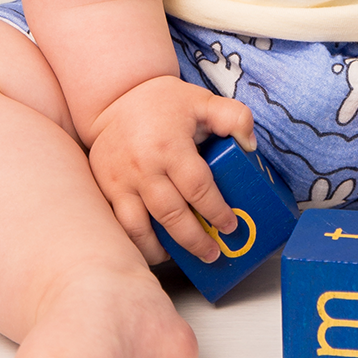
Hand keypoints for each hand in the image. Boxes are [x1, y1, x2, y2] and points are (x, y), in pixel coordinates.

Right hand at [88, 75, 256, 264]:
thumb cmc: (165, 103)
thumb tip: (251, 146)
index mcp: (170, 145)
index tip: (230, 225)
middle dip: (195, 240)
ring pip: (141, 228)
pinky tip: (155, 249)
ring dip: (163, 250)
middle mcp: (144, 167)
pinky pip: (121, 226)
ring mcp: (121, 181)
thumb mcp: (204, 100)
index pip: (198, 188)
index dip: (216, 211)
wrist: (116, 98)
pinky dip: (137, 243)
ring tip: (183, 259)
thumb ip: (235, 117)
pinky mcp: (106, 189)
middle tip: (213, 253)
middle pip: (172, 215)